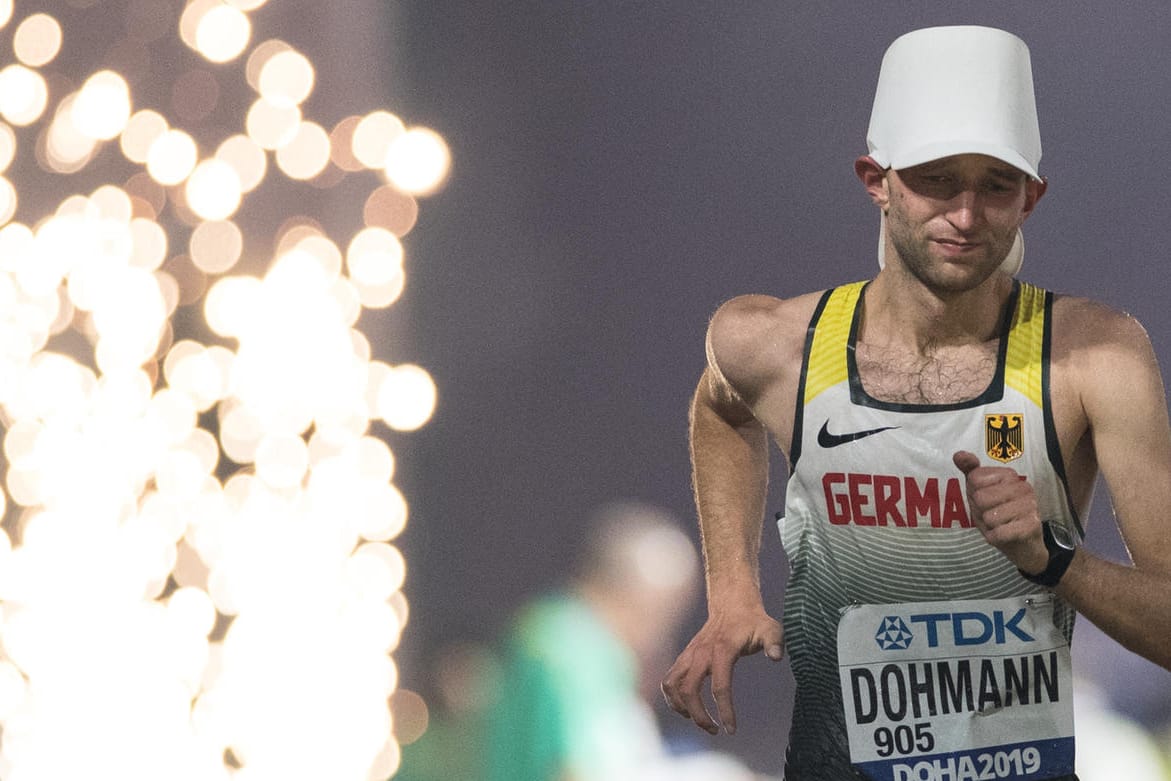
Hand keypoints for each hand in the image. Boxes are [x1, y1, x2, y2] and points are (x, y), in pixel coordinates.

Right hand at [660, 600, 782, 734]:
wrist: (731, 603)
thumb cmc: (753, 620)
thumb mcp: (770, 629)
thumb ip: (774, 643)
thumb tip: (776, 657)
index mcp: (722, 649)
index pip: (720, 686)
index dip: (725, 710)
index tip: (731, 730)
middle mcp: (701, 653)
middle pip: (689, 690)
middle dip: (699, 716)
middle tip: (714, 730)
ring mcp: (689, 654)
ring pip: (673, 685)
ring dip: (681, 707)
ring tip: (697, 720)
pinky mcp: (684, 657)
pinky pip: (669, 679)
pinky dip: (672, 697)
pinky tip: (685, 708)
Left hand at [952, 450, 1047, 573]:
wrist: (1022, 544)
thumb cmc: (997, 514)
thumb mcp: (979, 491)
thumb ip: (970, 471)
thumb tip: (958, 455)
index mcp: (1009, 475)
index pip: (974, 480)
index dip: (974, 495)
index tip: (987, 501)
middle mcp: (1023, 487)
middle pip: (980, 498)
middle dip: (981, 512)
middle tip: (994, 515)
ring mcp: (1030, 506)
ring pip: (989, 516)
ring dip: (989, 526)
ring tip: (1001, 525)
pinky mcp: (1032, 526)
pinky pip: (999, 533)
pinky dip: (996, 538)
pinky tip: (1006, 535)